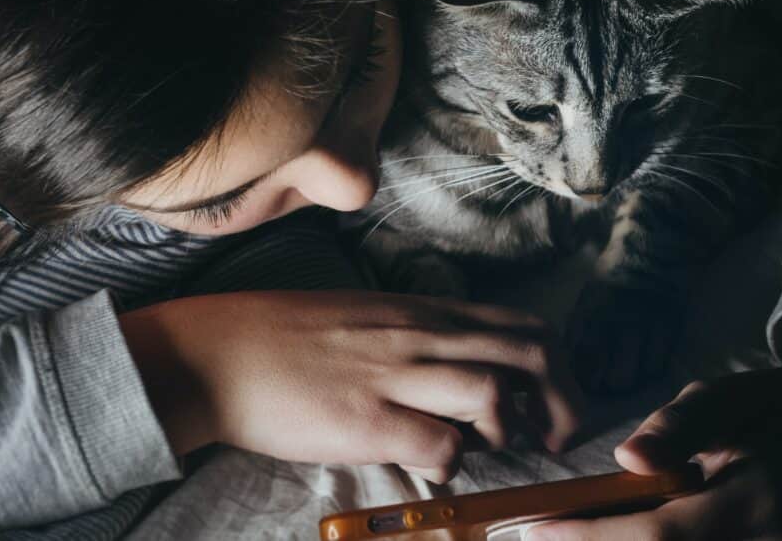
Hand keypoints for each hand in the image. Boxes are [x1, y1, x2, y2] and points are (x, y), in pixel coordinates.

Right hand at [121, 289, 583, 482]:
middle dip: (562, 402)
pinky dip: (454, 466)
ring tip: (490, 452)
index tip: (552, 403)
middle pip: (530, 354)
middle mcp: (419, 335)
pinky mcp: (365, 420)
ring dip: (509, 432)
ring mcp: (394, 375)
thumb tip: (460, 363)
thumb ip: (418, 332)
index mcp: (422, 311)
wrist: (219, 351)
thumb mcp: (365, 314)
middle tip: (551, 438)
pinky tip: (436, 471)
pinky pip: (440, 446)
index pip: (522, 323)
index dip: (557, 367)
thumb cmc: (286, 335)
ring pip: (494, 393)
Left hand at [527, 311, 781, 539]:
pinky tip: (623, 534)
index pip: (657, 535)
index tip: (537, 527)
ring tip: (580, 530)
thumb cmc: (772, 404)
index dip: (591, 537)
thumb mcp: (724, 397)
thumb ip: (677, 427)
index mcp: (754, 498)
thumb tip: (627, 459)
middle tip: (546, 533)